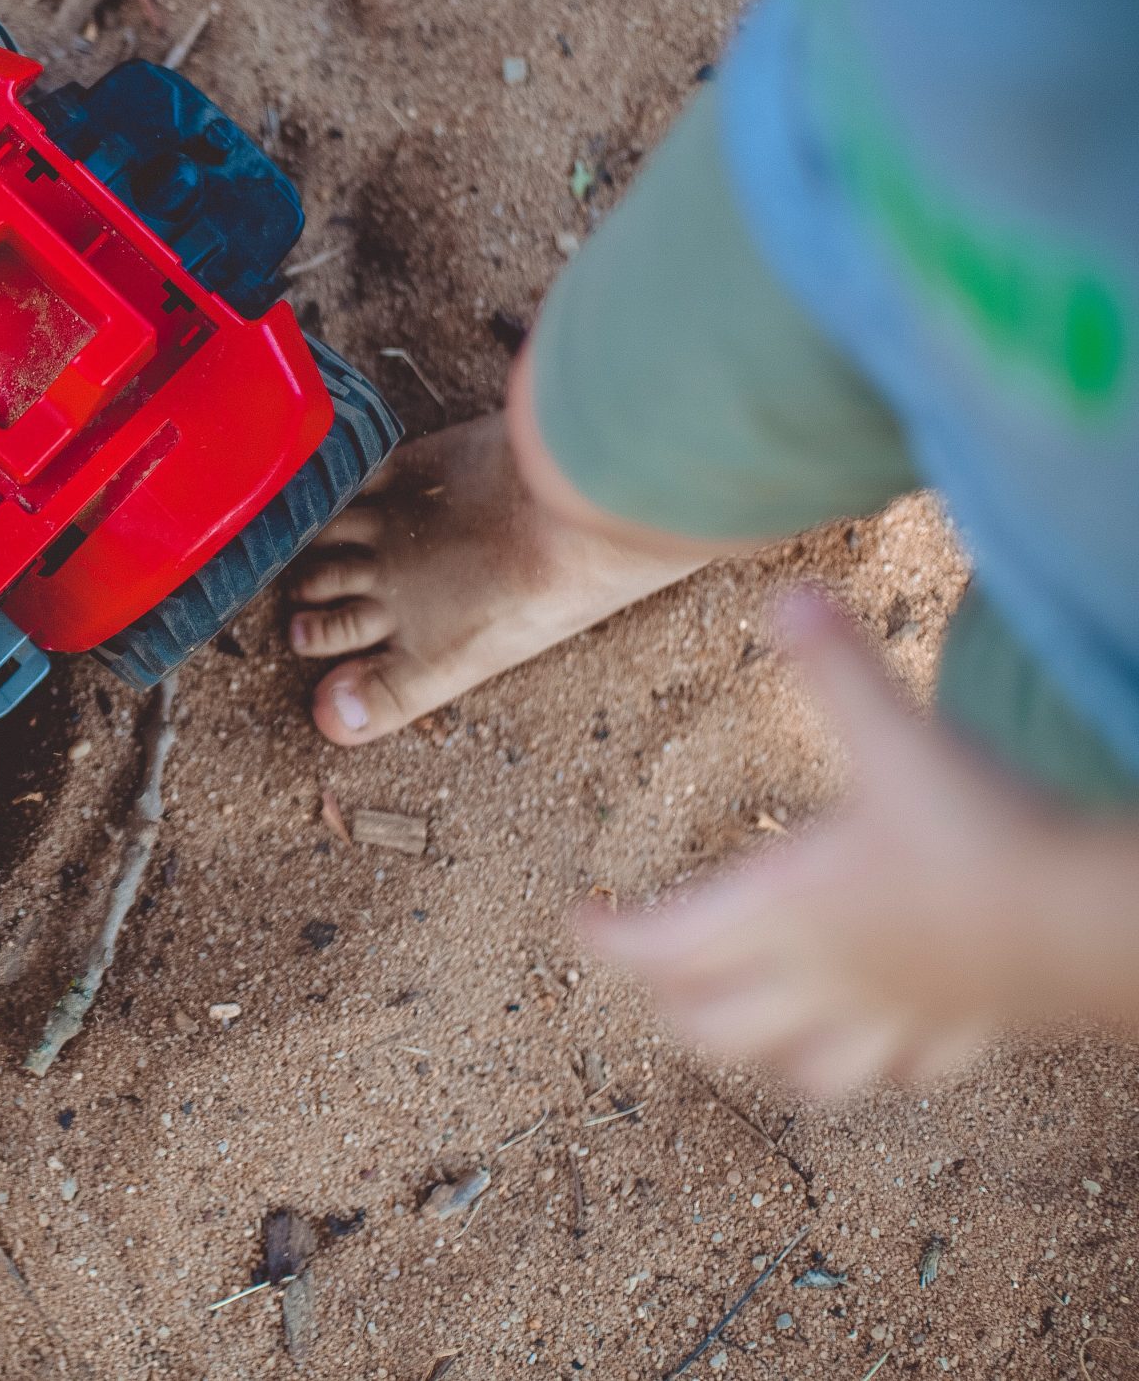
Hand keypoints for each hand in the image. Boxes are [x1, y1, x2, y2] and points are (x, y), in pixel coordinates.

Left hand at [582, 590, 1105, 1097]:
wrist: (1088, 921)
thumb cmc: (984, 834)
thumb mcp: (898, 738)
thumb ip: (838, 669)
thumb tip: (789, 595)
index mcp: (785, 912)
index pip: (662, 947)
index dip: (608, 939)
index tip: (582, 919)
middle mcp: (824, 979)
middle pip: (712, 1025)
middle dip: (669, 1003)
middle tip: (652, 972)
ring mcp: (888, 1019)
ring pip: (794, 1070)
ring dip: (753, 1052)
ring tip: (737, 1025)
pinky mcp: (952, 1038)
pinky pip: (891, 1074)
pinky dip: (862, 1065)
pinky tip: (866, 1046)